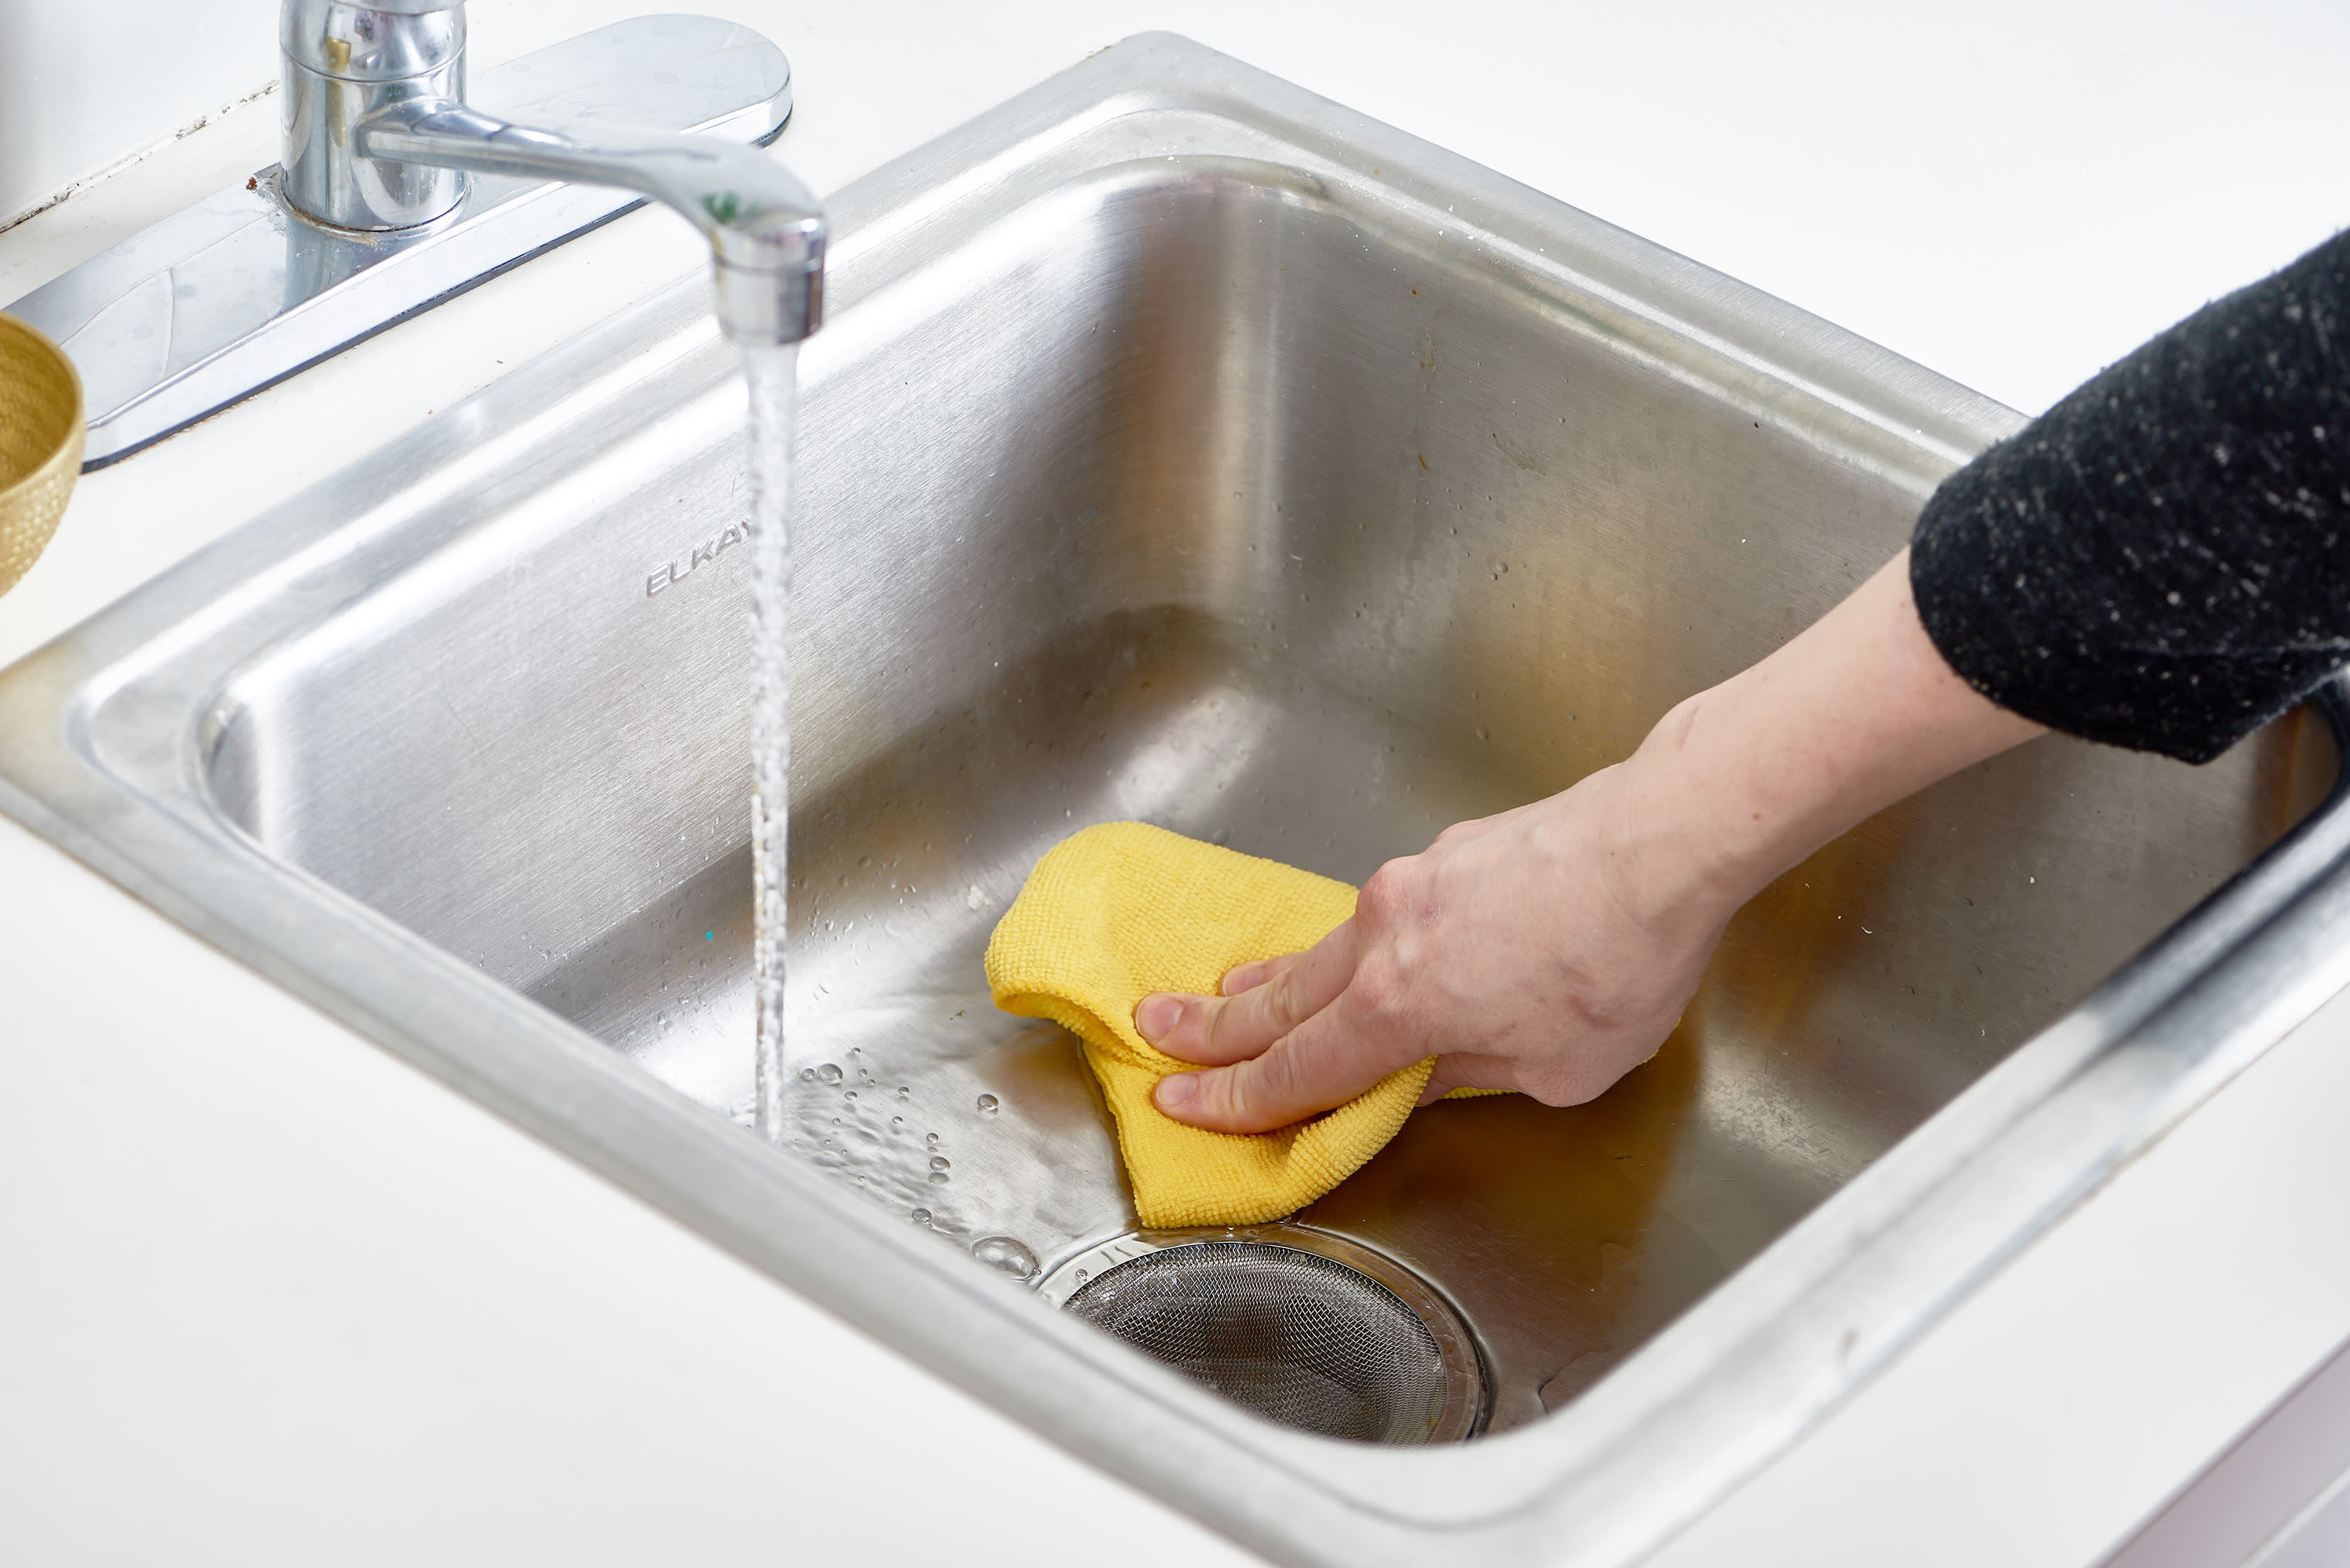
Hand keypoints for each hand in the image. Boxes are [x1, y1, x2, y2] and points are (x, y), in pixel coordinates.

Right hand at [1135, 549, 2042, 1133]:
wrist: (1664, 837)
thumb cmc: (1623, 959)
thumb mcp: (1557, 1068)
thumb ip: (1475, 1073)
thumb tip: (1432, 1067)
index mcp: (1401, 1005)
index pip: (1296, 1070)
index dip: (1234, 1097)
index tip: (1181, 1101)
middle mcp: (1386, 938)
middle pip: (1280, 997)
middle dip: (1212, 1026)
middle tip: (1154, 1032)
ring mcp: (1411, 885)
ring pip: (1323, 947)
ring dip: (1270, 978)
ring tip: (1228, 994)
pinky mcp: (1445, 855)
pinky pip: (1376, 915)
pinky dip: (1347, 945)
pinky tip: (1354, 955)